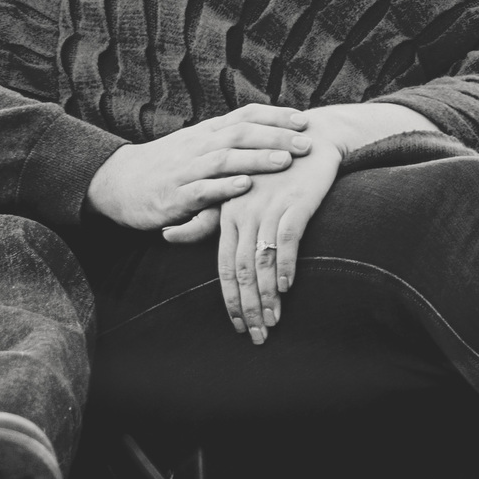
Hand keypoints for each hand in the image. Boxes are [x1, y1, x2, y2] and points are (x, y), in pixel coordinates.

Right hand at [86, 106, 313, 232]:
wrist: (118, 183)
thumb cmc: (166, 167)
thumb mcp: (195, 147)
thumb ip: (226, 142)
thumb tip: (267, 135)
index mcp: (206, 132)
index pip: (245, 116)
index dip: (275, 116)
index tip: (304, 119)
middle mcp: (198, 145)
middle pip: (241, 133)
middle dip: (276, 136)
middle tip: (307, 142)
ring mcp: (186, 170)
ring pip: (225, 158)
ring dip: (257, 159)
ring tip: (285, 162)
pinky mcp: (175, 196)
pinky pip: (202, 190)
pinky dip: (225, 187)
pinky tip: (246, 187)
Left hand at [207, 137, 340, 341]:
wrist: (311, 141)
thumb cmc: (274, 173)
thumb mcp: (237, 196)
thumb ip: (206, 220)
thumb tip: (168, 236)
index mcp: (227, 213)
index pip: (225, 266)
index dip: (231, 300)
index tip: (238, 327)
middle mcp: (244, 211)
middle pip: (241, 269)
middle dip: (248, 307)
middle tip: (257, 337)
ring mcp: (269, 207)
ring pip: (262, 260)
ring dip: (267, 295)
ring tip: (273, 322)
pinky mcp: (295, 202)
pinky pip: (287, 239)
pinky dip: (286, 265)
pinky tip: (287, 287)